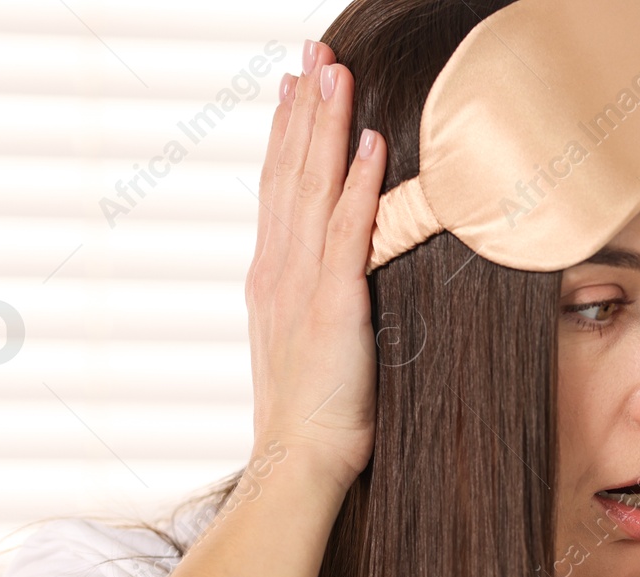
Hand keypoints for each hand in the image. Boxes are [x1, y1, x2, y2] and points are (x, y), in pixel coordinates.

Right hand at [245, 39, 384, 487]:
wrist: (296, 463)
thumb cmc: (311, 416)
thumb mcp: (304, 344)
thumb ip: (313, 300)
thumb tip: (332, 277)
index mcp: (270, 276)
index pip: (278, 188)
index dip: (286, 132)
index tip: (293, 85)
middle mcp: (277, 269)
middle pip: (289, 171)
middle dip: (303, 106)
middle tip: (312, 50)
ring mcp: (301, 285)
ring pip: (312, 188)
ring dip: (326, 126)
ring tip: (336, 71)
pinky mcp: (333, 307)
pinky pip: (348, 234)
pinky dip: (357, 185)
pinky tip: (369, 143)